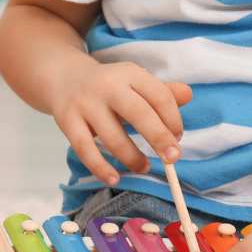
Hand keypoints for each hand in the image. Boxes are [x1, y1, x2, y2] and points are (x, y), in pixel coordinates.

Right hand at [51, 61, 192, 183]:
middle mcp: (108, 86)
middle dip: (159, 138)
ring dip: (132, 157)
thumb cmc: (110, 86)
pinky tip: (114, 178)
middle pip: (138, 113)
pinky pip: (85, 149)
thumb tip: (188, 95)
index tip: (177, 137)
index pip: (159, 95)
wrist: (64, 77)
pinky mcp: (67, 120)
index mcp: (130, 73)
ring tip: (144, 167)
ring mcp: (85, 103)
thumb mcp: (135, 82)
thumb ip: (162, 92)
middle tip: (173, 158)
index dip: (173, 119)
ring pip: (112, 136)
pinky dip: (100, 167)